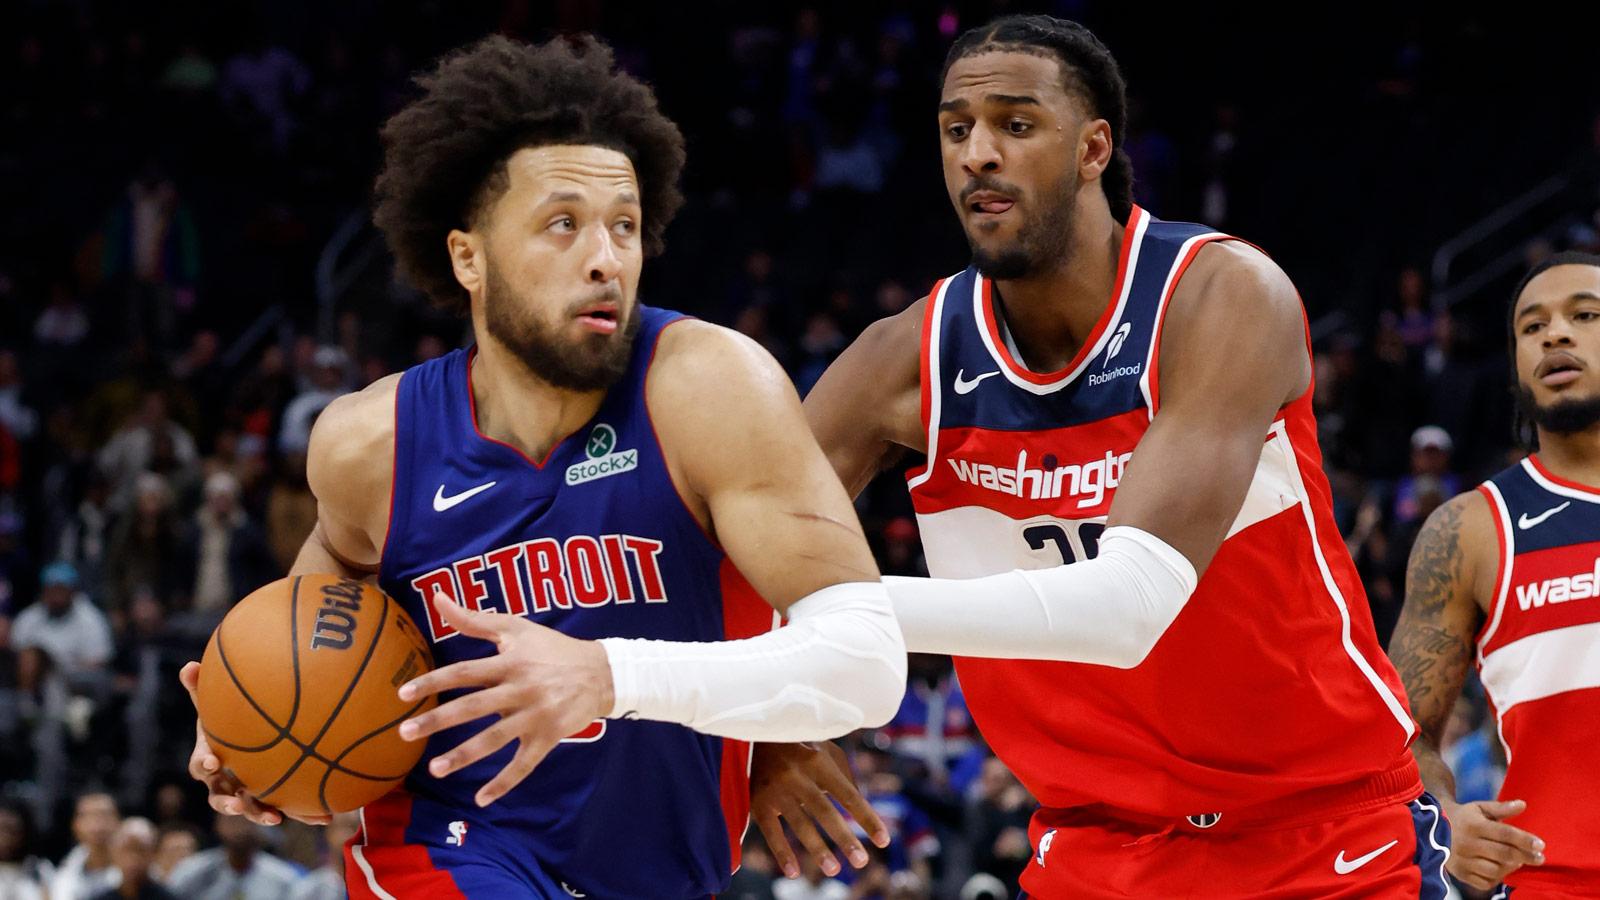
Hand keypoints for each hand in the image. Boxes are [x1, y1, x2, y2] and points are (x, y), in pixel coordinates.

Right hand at [178, 662, 330, 825]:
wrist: (248, 734)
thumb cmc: (226, 716)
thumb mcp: (214, 701)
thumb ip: (202, 686)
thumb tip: (190, 665)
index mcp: (210, 759)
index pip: (200, 765)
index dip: (202, 763)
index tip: (211, 761)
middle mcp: (225, 781)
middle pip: (219, 798)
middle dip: (226, 804)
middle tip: (234, 805)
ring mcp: (247, 792)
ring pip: (250, 808)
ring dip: (260, 814)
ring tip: (274, 818)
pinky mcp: (271, 796)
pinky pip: (286, 807)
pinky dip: (303, 814)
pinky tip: (325, 818)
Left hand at [397, 592, 613, 806]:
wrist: (602, 672)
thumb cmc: (552, 649)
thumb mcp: (516, 628)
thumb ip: (473, 619)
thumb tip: (436, 597)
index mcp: (509, 663)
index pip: (464, 672)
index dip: (433, 681)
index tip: (403, 693)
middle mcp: (520, 689)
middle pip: (473, 707)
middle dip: (438, 721)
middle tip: (406, 733)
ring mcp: (535, 716)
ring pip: (495, 739)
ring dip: (464, 755)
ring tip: (435, 769)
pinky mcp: (548, 737)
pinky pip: (524, 764)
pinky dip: (504, 783)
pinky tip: (481, 798)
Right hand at [750, 741, 890, 878]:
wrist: (754, 733)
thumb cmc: (801, 744)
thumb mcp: (825, 750)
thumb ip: (845, 776)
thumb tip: (862, 808)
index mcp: (819, 762)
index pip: (848, 795)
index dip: (867, 819)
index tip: (884, 841)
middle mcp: (798, 775)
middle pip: (825, 812)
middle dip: (844, 838)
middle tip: (861, 861)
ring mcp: (777, 789)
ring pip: (800, 824)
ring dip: (818, 849)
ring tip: (834, 870)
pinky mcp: (759, 801)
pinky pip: (772, 832)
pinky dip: (782, 853)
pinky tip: (794, 872)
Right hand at [1444, 798, 1544, 889]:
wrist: (1432, 829)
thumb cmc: (1463, 817)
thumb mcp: (1479, 808)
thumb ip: (1501, 808)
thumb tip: (1523, 805)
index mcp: (1473, 825)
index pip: (1505, 834)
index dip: (1525, 840)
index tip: (1541, 845)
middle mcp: (1467, 844)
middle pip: (1504, 854)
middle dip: (1526, 856)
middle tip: (1540, 858)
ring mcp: (1463, 860)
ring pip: (1496, 870)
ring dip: (1512, 867)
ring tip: (1519, 861)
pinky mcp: (1460, 873)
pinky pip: (1485, 882)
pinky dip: (1498, 877)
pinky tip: (1503, 869)